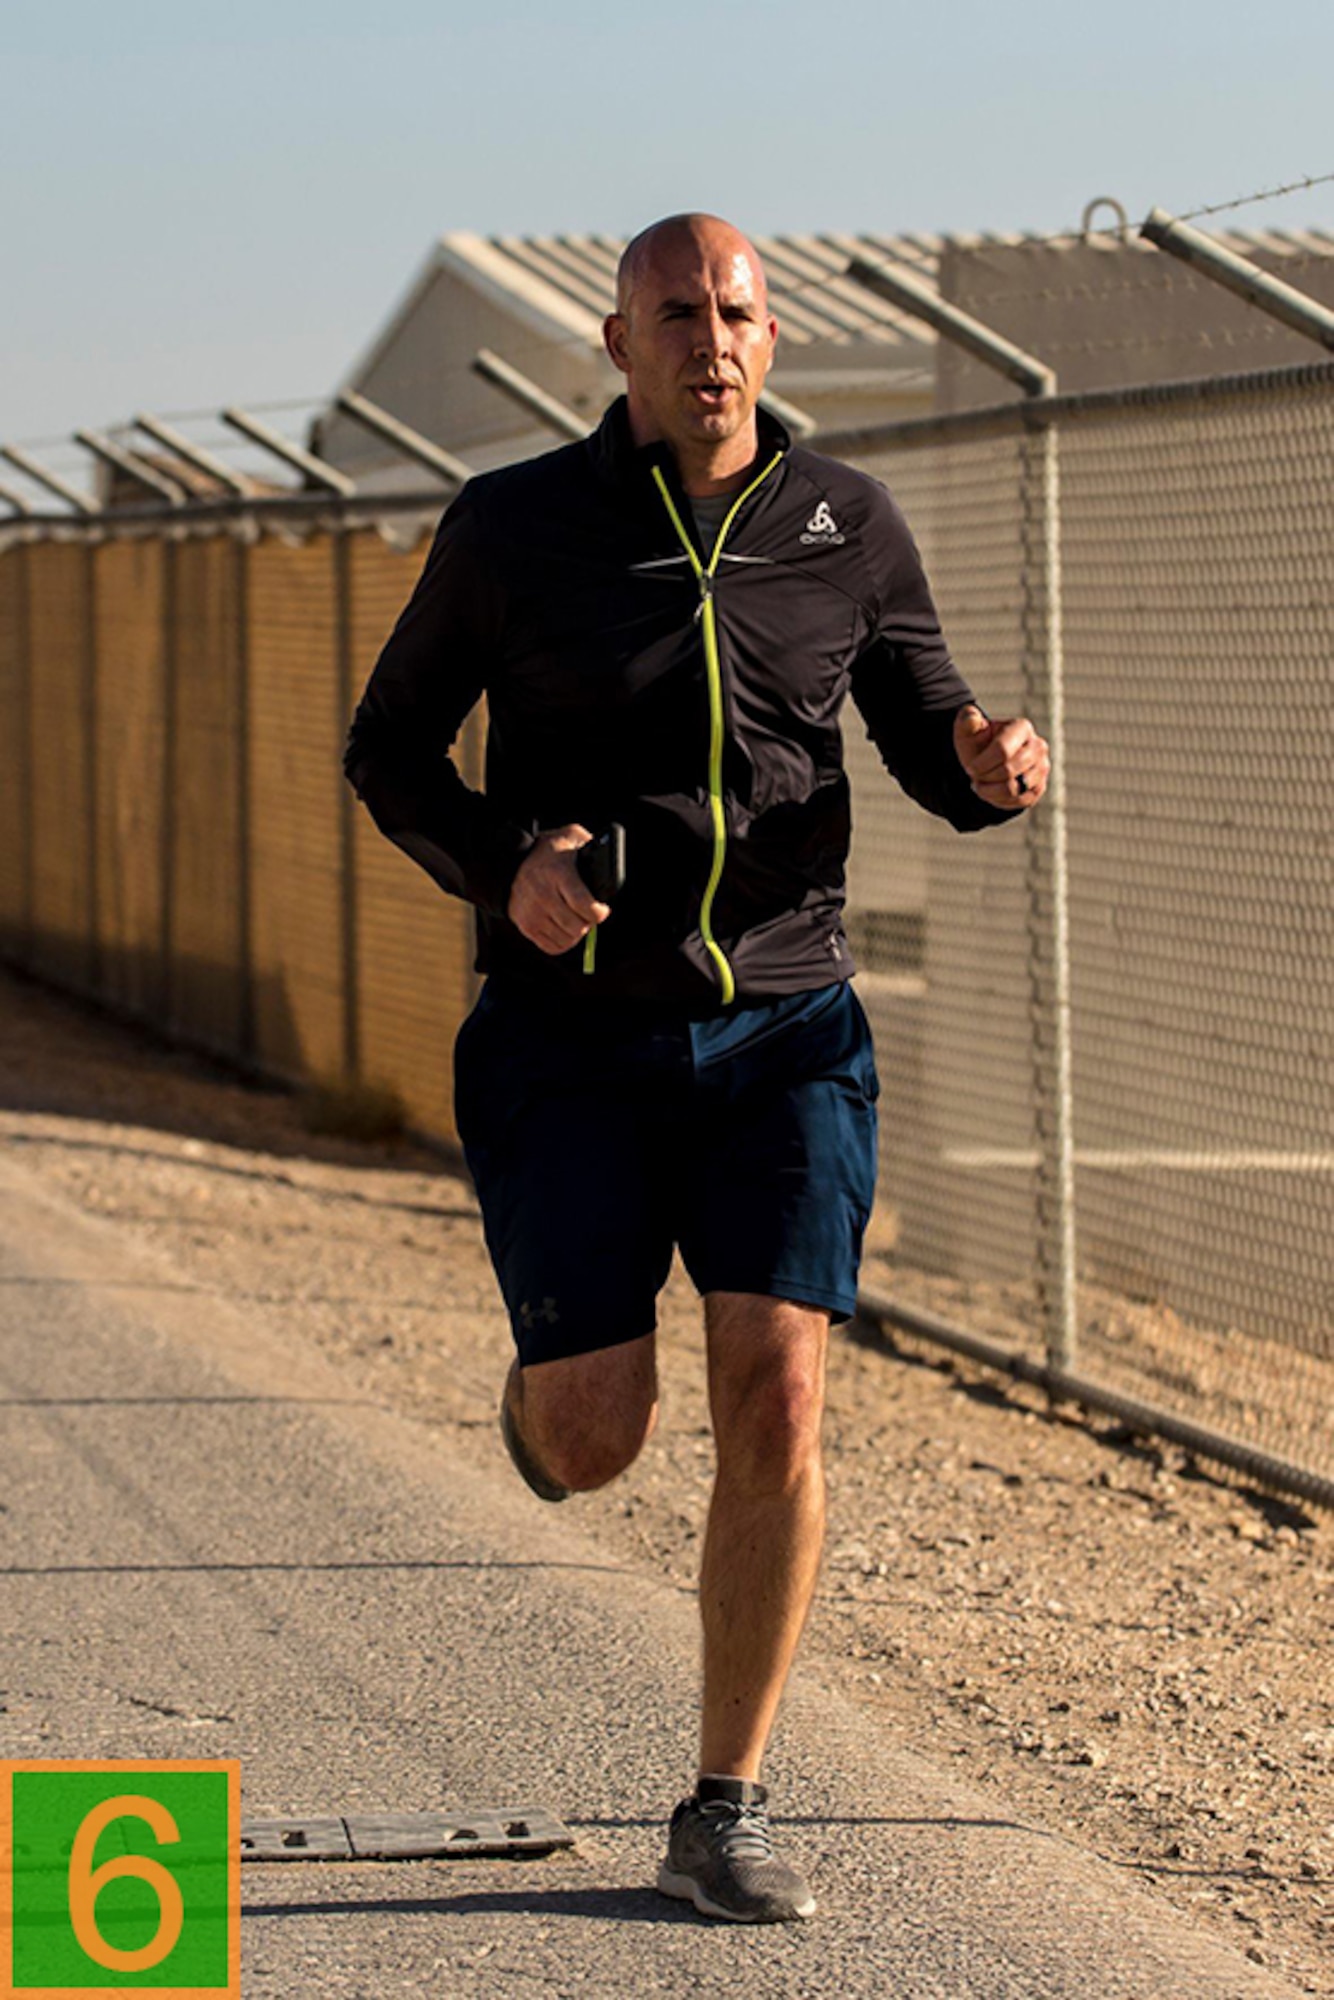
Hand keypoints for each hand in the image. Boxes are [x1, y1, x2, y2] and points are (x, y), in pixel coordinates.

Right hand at [507, 824, 609, 954]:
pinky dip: (564, 942)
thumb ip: (590, 844)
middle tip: (588, 913)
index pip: (583, 904)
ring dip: (577, 933)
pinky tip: (565, 928)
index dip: (598, 913)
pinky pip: (554, 947)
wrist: (511, 864)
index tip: (602, 910)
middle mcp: (543, 895)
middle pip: (577, 926)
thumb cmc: (549, 852)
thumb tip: (607, 858)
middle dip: (589, 922)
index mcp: (557, 873)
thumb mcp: (570, 837)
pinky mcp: (527, 926)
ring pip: (568, 939)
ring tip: (576, 919)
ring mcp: (532, 913)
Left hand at [953, 704, 1049, 809]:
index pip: (1002, 750)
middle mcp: (1038, 746)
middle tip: (976, 777)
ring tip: (982, 785)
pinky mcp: (1040, 786)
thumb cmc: (978, 744)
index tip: (970, 768)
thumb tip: (971, 717)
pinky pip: (1020, 801)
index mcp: (1022, 727)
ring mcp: (1042, 767)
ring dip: (990, 791)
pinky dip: (1000, 801)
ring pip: (1014, 789)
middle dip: (986, 777)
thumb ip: (966, 721)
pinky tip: (992, 793)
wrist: (988, 762)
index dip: (981, 764)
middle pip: (1008, 771)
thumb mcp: (968, 731)